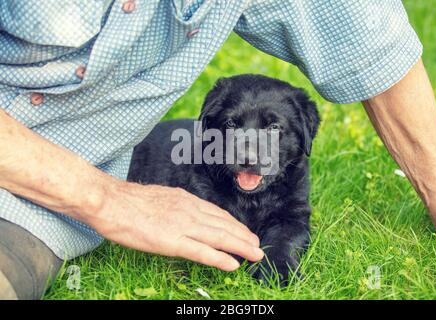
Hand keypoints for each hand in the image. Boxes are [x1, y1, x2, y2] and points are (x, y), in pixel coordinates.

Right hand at [89, 181, 263, 270]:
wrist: (111, 201)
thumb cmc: (130, 201)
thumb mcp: (161, 197)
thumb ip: (176, 207)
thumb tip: (185, 215)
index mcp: (186, 200)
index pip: (217, 213)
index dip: (234, 224)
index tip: (244, 231)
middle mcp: (189, 211)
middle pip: (224, 225)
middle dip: (243, 236)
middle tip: (257, 245)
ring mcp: (182, 225)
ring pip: (219, 237)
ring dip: (240, 246)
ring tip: (254, 254)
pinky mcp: (172, 241)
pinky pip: (202, 251)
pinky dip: (220, 258)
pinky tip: (233, 264)